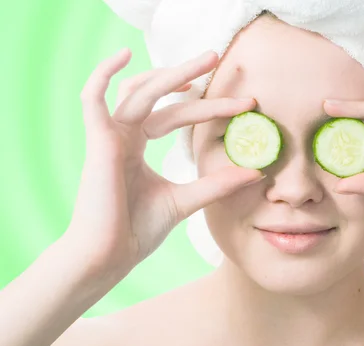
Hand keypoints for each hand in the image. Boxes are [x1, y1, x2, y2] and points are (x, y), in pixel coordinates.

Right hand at [66, 49, 264, 278]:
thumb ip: (217, 184)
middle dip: (189, 76)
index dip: (208, 108)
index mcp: (138, 145)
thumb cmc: (138, 231)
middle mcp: (123, 135)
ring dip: (169, 74)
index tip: (244, 105)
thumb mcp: (187, 200)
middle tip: (218, 58)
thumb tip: (256, 172)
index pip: (176, 115)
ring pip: (139, 91)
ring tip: (204, 61)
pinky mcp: (98, 142)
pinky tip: (123, 55)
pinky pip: (93, 99)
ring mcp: (109, 136)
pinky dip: (103, 73)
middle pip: (159, 95)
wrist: (109, 257)